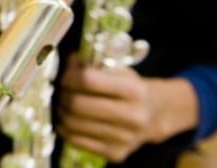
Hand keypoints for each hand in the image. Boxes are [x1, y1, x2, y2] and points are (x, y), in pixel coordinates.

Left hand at [57, 54, 197, 162]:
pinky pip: (77, 141)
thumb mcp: (118, 70)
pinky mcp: (116, 153)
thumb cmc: (131, 89)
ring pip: (73, 124)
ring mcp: (125, 138)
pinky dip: (66, 130)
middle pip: (77, 104)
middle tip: (61, 92)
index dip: (69, 77)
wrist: (155, 115)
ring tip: (64, 105)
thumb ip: (92, 64)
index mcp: (134, 90)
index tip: (66, 77)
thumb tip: (69, 62)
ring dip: (61, 112)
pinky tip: (69, 121)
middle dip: (63, 96)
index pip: (87, 80)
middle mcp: (133, 116)